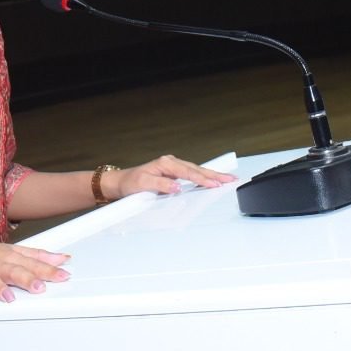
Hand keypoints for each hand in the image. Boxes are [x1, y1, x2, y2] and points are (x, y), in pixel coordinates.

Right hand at [0, 235, 71, 315]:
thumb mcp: (12, 251)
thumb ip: (37, 256)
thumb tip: (62, 259)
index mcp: (9, 257)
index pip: (31, 263)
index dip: (48, 270)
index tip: (63, 275)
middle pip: (13, 270)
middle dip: (26, 278)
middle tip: (39, 287)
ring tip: (8, 298)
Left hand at [104, 154, 235, 199]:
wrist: (120, 183)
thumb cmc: (130, 183)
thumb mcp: (142, 184)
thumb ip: (160, 185)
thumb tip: (177, 187)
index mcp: (165, 163)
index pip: (188, 172)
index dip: (202, 178)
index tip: (214, 183)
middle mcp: (170, 163)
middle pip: (196, 169)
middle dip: (214, 174)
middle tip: (230, 179)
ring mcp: (173, 168)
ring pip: (196, 171)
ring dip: (211, 175)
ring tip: (226, 179)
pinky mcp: (173, 174)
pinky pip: (191, 175)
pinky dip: (203, 177)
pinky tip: (212, 180)